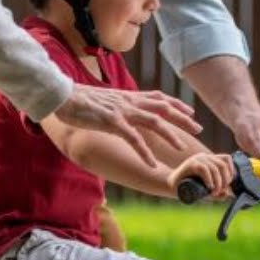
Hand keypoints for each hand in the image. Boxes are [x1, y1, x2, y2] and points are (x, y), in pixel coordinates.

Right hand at [52, 84, 200, 166]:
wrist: (60, 95)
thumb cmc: (79, 100)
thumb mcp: (104, 102)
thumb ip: (118, 107)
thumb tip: (124, 115)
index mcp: (128, 97)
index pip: (158, 97)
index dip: (176, 104)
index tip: (190, 112)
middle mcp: (129, 101)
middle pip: (162, 108)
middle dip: (182, 118)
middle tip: (198, 129)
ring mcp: (121, 111)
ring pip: (154, 122)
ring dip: (170, 135)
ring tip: (182, 149)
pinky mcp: (111, 121)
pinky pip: (133, 138)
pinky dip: (144, 152)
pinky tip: (152, 164)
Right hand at [168, 153, 234, 198]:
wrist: (171, 187)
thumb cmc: (189, 188)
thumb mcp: (206, 191)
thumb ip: (217, 193)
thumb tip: (228, 194)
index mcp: (210, 160)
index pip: (227, 158)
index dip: (231, 170)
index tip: (228, 184)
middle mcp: (204, 157)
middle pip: (223, 164)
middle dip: (225, 179)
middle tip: (221, 191)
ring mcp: (197, 159)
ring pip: (215, 168)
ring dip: (218, 182)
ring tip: (214, 192)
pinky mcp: (190, 164)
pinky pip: (204, 169)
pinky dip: (209, 179)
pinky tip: (209, 187)